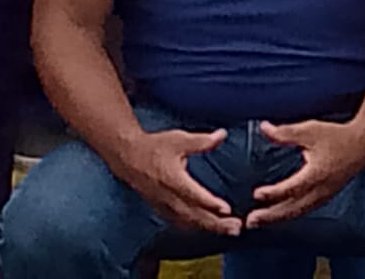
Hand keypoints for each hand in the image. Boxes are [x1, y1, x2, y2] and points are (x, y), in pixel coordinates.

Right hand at [115, 127, 241, 235]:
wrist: (128, 156)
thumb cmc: (154, 146)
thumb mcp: (179, 139)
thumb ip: (202, 141)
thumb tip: (222, 135)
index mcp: (172, 179)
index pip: (194, 195)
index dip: (210, 203)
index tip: (227, 210)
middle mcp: (168, 196)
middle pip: (194, 215)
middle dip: (216, 223)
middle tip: (236, 228)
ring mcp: (164, 205)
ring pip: (188, 222)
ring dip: (209, 227)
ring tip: (229, 230)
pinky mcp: (161, 209)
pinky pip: (180, 222)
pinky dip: (196, 226)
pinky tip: (208, 227)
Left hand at [246, 119, 364, 227]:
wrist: (363, 144)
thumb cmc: (336, 136)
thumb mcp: (310, 131)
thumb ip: (285, 133)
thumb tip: (264, 128)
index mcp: (317, 174)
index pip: (291, 188)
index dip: (273, 193)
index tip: (257, 194)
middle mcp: (320, 189)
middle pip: (292, 208)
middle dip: (271, 216)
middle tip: (251, 221)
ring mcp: (324, 195)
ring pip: (298, 212)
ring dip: (278, 218)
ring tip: (259, 222)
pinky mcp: (325, 196)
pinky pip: (305, 210)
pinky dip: (289, 214)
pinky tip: (279, 215)